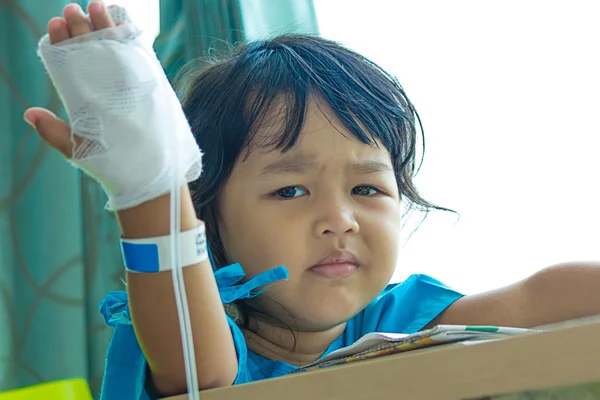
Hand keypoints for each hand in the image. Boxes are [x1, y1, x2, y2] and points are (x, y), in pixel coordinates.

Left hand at [26, 2, 201, 210]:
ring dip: (105, 29)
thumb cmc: (111, 165)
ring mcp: (129, 87)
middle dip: (82, 29)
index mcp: (87, 99)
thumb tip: (29, 114)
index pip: (71, 64)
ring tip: (97, 7)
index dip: (63, 43)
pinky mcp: (150, 88)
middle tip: (73, 9)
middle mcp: (106, 90)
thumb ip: (55, 132)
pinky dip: (133, 41)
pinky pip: (140, 60)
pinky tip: (125, 23)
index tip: (55, 25)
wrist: (147, 176)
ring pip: (114, 51)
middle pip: (91, 52)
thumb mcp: (78, 148)